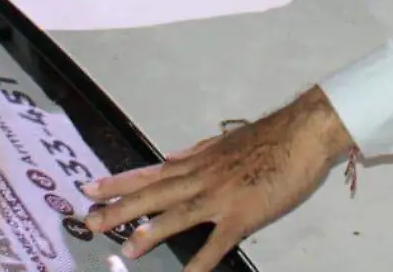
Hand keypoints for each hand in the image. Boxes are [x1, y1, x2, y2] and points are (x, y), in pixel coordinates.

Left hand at [83, 88, 353, 270]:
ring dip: (152, 231)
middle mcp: (202, 177)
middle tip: (90, 221)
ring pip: (179, 215)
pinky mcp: (242, 215)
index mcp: (198, 161)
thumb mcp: (226, 140)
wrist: (302, 134)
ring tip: (128, 248)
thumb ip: (198, 151)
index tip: (90, 188)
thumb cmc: (269, 137)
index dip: (120, 181)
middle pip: (155, 193)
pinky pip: (217, 243)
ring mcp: (221, 196)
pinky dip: (201, 262)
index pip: (151, 172)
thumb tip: (172, 157)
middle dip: (121, 207)